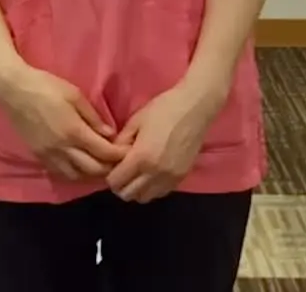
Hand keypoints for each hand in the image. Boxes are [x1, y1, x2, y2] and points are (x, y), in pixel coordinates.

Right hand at [0, 64, 124, 180]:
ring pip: (76, 176)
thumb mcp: (74, 95)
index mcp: (74, 132)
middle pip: (92, 169)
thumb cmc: (46, 86)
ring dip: (92, 175)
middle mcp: (63, 149)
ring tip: (101, 167)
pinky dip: (75, 174)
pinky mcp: (39, 156)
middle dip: (108, 168)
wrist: (14, 90)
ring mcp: (49, 155)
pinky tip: (81, 167)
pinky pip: (61, 173)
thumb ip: (93, 117)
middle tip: (119, 163)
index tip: (128, 153)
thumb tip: (110, 134)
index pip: (103, 153)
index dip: (118, 155)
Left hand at [106, 79, 226, 202]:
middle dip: (120, 185)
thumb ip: (121, 142)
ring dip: (136, 189)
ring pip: (145, 198)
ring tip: (137, 173)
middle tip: (121, 170)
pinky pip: (160, 193)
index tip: (111, 166)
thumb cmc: (163, 109)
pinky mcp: (181, 178)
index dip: (110, 175)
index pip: (116, 182)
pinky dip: (151, 188)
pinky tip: (151, 173)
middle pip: (128, 195)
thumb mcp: (136, 121)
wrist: (194, 108)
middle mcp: (155, 174)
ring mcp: (170, 178)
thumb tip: (114, 158)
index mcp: (141, 158)